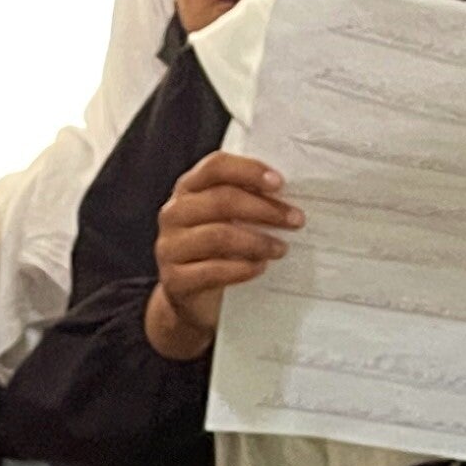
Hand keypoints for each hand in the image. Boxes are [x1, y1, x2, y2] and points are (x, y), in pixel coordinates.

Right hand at [146, 153, 298, 359]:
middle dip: (264, 209)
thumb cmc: (219, 251)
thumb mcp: (229, 220)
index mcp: (189, 189)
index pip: (215, 167)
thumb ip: (247, 200)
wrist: (194, 299)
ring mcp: (170, 247)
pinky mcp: (174, 279)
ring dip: (257, 241)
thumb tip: (289, 195)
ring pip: (218, 236)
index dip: (248, 170)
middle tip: (295, 220)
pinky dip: (241, 269)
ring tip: (281, 248)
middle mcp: (174, 213)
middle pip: (221, 201)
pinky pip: (211, 271)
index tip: (280, 183)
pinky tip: (260, 268)